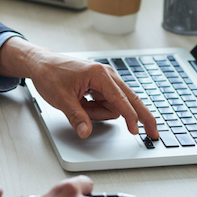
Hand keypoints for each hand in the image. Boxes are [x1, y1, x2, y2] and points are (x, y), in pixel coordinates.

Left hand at [0, 37, 158, 139]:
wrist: (43, 64)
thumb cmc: (51, 75)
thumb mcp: (61, 99)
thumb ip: (76, 117)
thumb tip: (85, 132)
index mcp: (99, 74)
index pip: (120, 100)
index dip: (129, 117)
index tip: (136, 130)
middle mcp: (107, 75)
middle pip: (131, 99)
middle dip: (141, 116)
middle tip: (153, 132)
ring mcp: (106, 80)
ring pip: (115, 105)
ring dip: (100, 113)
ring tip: (80, 106)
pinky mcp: (102, 85)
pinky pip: (108, 103)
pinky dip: (98, 109)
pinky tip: (84, 103)